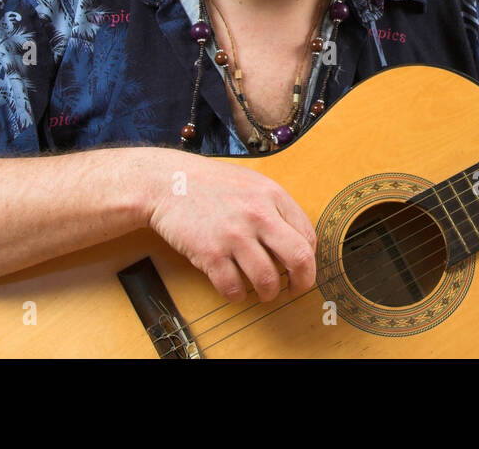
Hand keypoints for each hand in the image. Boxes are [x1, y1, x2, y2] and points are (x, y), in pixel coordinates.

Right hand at [146, 151, 317, 303]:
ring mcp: (234, 235)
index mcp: (273, 196)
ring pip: (266, 280)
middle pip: (298, 259)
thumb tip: (299, 239)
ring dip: (268, 293)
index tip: (302, 268)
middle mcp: (258, 215)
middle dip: (302, 282)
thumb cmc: (211, 183)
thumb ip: (277, 207)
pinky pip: (233, 288)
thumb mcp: (253, 183)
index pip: (308, 236)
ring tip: (263, 292)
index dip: (309, 259)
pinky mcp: (210, 253)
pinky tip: (235, 289)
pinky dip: (237, 295)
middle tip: (295, 289)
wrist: (168, 182)